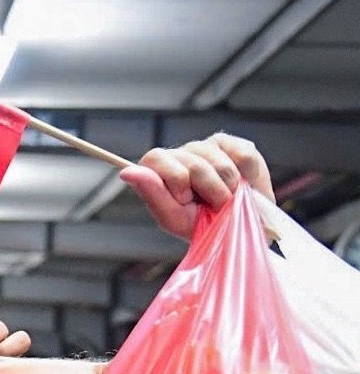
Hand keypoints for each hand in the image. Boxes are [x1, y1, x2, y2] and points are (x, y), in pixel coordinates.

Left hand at [120, 133, 273, 240]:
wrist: (241, 229)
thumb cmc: (201, 225)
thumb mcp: (174, 218)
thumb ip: (152, 195)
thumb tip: (126, 171)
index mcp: (160, 170)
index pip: (155, 157)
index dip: (174, 178)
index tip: (185, 199)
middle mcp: (181, 154)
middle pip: (192, 162)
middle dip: (207, 189)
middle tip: (214, 207)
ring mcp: (207, 146)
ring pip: (218, 160)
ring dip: (228, 187)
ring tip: (228, 199)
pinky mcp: (235, 145)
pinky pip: (244, 156)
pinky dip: (248, 176)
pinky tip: (243, 185)